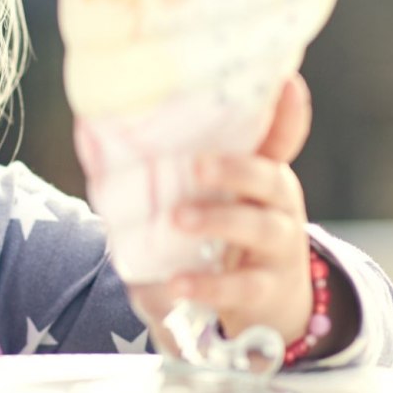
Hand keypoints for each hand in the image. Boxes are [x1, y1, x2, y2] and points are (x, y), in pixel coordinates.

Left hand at [160, 74, 353, 357]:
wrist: (264, 309)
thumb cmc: (225, 238)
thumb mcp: (212, 201)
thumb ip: (178, 177)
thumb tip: (105, 140)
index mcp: (264, 175)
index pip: (281, 138)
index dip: (288, 112)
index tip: (286, 82)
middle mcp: (279, 205)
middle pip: (270, 179)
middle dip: (237, 169)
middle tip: (197, 165)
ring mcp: (279, 249)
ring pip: (260, 229)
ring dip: (219, 221)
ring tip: (179, 219)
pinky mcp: (266, 291)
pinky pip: (242, 287)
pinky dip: (209, 285)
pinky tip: (178, 284)